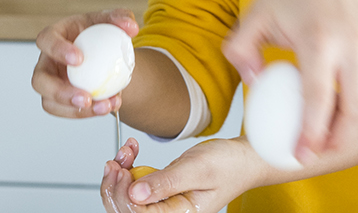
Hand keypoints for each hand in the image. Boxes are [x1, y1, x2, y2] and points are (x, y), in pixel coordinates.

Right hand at [32, 9, 140, 117]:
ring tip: (103, 107)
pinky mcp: (61, 101)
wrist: (104, 54)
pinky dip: (89, 113)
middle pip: (39, 81)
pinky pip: (68, 112)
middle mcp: (47, 63)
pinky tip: (109, 106)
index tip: (79, 59)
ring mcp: (51, 84)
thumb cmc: (98, 33)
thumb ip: (121, 18)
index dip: (57, 50)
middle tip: (86, 97)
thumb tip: (131, 27)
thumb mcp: (110, 21)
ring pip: (51, 103)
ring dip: (76, 110)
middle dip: (60, 92)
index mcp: (54, 37)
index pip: (45, 40)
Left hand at [100, 137, 263, 212]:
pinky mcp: (160, 191)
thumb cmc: (228, 165)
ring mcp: (163, 204)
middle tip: (117, 159)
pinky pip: (135, 185)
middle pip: (126, 209)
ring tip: (128, 150)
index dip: (122, 193)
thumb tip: (136, 194)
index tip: (120, 168)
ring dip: (121, 172)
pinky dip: (128, 167)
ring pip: (127, 196)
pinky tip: (133, 152)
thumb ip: (166, 183)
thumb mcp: (196, 170)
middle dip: (116, 184)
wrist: (242, 157)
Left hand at [222, 0, 357, 161]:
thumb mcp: (251, 18)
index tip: (301, 155)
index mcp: (319, 42)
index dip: (312, 134)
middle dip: (338, 140)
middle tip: (317, 152)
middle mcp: (351, 45)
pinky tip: (340, 108)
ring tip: (328, 134)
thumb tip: (253, 83)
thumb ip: (240, 52)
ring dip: (353, 125)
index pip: (319, 100)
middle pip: (355, 111)